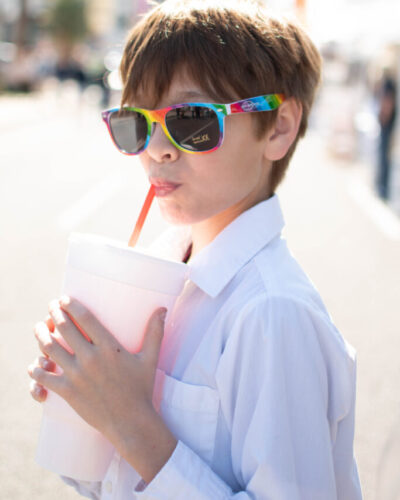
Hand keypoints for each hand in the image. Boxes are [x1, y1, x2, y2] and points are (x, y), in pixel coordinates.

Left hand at [28, 296, 167, 447]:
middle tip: (51, 307)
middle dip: (54, 313)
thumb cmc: (141, 389)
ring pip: (50, 348)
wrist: (130, 423)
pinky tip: (35, 363)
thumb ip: (155, 332)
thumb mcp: (150, 359)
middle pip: (64, 328)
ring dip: (41, 334)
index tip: (64, 298)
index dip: (71, 305)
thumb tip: (162, 309)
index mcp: (109, 348)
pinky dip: (36, 369)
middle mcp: (91, 358)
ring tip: (39, 326)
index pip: (85, 319)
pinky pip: (44, 377)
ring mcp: (77, 375)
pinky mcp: (68, 392)